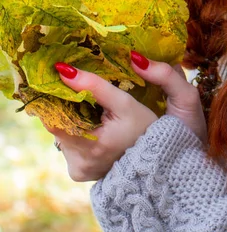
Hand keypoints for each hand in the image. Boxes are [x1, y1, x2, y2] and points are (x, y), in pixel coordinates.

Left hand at [48, 52, 205, 181]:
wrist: (157, 160)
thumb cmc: (146, 128)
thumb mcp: (124, 102)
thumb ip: (95, 85)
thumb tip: (63, 69)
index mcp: (89, 147)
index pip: (54, 118)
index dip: (57, 99)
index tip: (63, 83)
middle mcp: (79, 163)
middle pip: (57, 127)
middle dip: (65, 108)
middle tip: (79, 91)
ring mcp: (78, 170)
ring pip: (62, 136)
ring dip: (71, 121)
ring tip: (88, 109)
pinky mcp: (79, 173)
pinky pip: (69, 147)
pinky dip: (77, 134)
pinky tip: (92, 126)